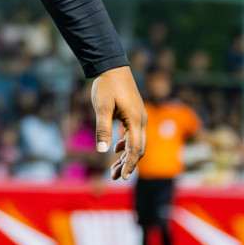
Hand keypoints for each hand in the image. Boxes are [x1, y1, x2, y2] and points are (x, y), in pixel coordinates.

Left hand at [91, 65, 145, 179]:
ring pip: (136, 142)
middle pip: (138, 149)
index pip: (135, 149)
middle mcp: (141, 120)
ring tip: (113, 169)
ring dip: (126, 156)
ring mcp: (139, 117)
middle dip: (127, 164)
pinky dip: (126, 145)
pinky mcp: (134, 114)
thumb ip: (103, 129)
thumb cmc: (106, 86)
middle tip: (114, 177)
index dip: (129, 165)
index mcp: (136, 120)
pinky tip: (116, 149)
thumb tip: (103, 151)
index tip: (122, 178)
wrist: (112, 67)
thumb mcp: (101, 107)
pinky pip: (133, 134)